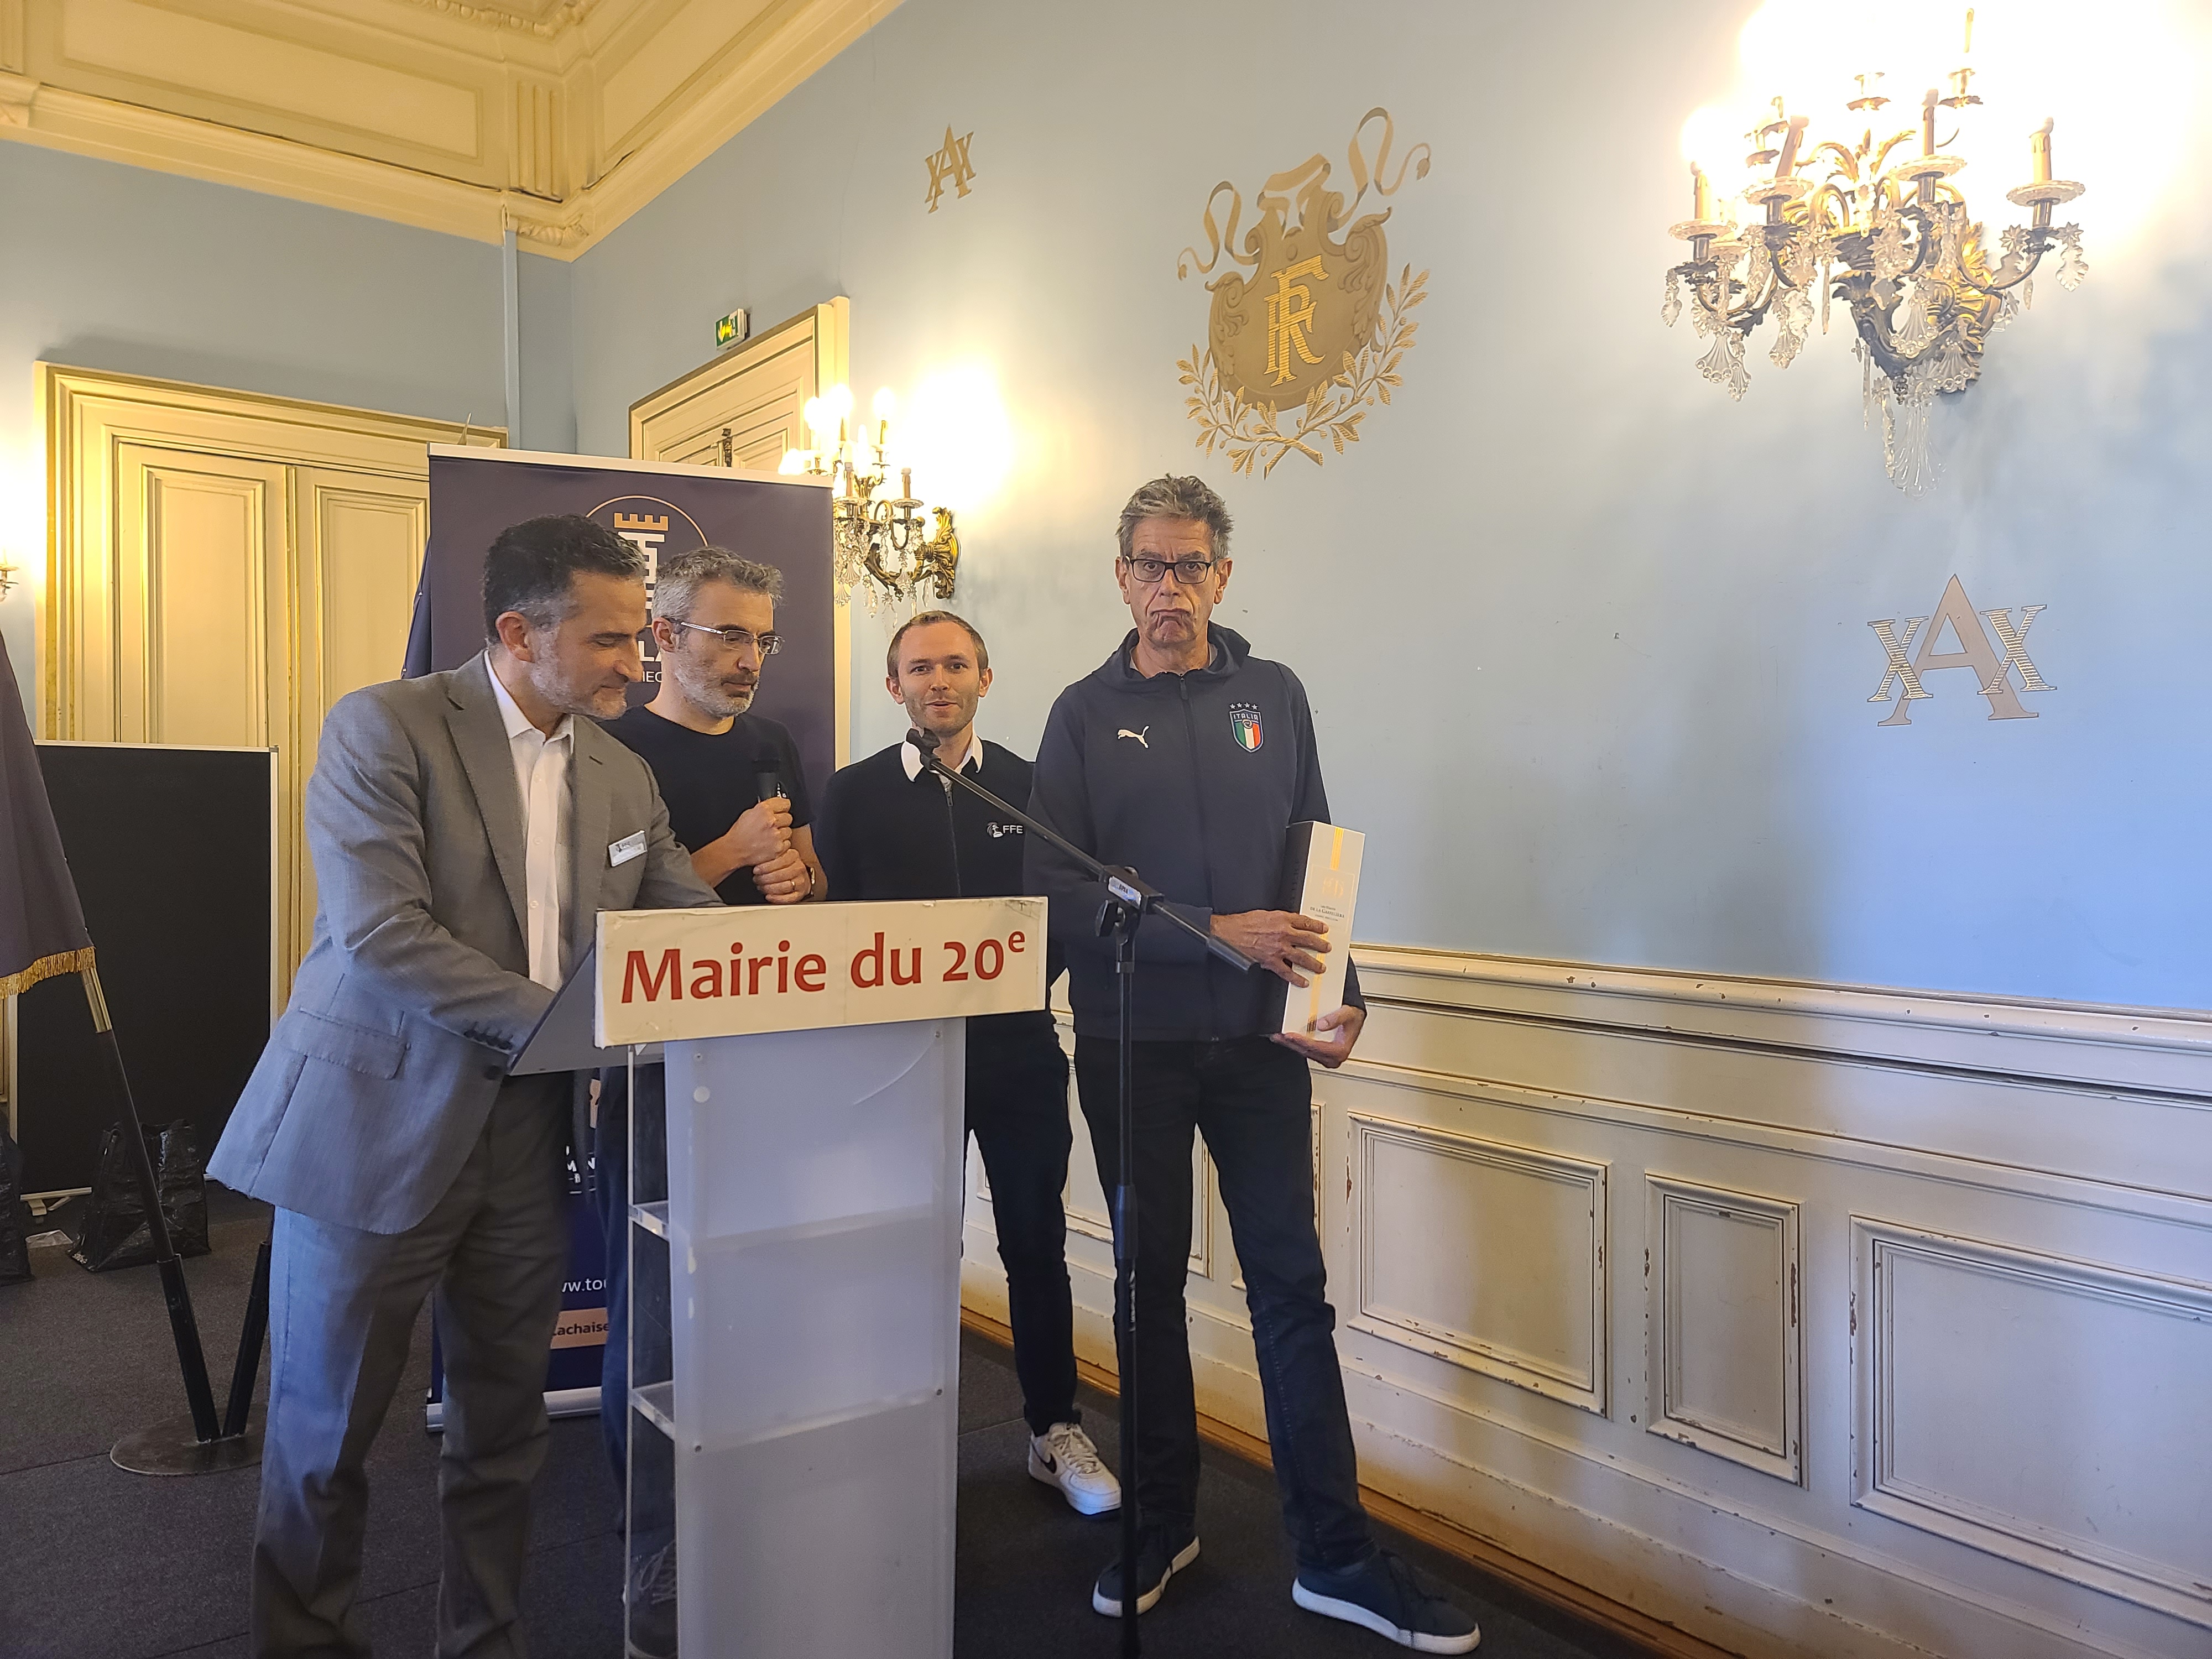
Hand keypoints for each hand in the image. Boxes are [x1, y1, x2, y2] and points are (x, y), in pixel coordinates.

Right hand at [715, 796, 792, 869]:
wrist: (735, 850)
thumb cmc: (739, 833)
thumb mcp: (749, 813)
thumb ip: (765, 809)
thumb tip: (775, 807)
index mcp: (764, 810)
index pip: (785, 804)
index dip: (782, 808)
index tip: (781, 811)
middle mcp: (771, 821)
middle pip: (788, 818)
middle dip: (781, 821)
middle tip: (772, 827)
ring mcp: (776, 835)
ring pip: (789, 831)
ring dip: (781, 833)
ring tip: (770, 836)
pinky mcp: (778, 848)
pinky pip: (787, 843)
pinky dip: (781, 844)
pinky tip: (771, 844)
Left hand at [751, 846, 810, 903]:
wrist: (794, 877)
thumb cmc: (780, 866)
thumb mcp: (775, 856)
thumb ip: (769, 854)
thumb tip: (755, 854)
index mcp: (793, 856)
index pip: (781, 861)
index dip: (767, 866)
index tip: (756, 870)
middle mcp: (799, 868)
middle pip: (782, 874)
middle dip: (766, 878)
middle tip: (757, 879)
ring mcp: (800, 881)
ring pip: (785, 886)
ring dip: (770, 888)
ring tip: (762, 887)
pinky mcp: (799, 894)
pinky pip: (789, 898)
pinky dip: (777, 898)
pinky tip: (769, 896)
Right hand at [1210, 909, 1328, 985]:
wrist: (1229, 933)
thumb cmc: (1243, 923)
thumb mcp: (1265, 914)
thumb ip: (1279, 919)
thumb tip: (1289, 923)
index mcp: (1282, 919)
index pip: (1305, 922)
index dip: (1317, 926)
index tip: (1323, 929)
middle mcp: (1283, 934)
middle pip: (1308, 939)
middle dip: (1320, 945)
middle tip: (1327, 948)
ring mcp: (1279, 949)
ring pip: (1302, 957)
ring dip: (1313, 963)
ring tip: (1321, 967)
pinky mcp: (1271, 961)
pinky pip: (1287, 971)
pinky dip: (1296, 978)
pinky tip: (1303, 981)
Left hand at [1273, 1003, 1364, 1068]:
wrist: (1355, 1017)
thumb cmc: (1352, 1017)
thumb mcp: (1348, 1013)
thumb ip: (1335, 1018)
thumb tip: (1321, 1025)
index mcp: (1341, 1050)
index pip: (1317, 1048)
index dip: (1303, 1041)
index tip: (1292, 1035)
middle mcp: (1333, 1057)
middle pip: (1308, 1052)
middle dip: (1293, 1043)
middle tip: (1282, 1036)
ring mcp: (1327, 1057)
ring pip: (1305, 1052)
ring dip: (1292, 1044)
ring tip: (1280, 1037)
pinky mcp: (1321, 1054)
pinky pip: (1306, 1050)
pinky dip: (1295, 1044)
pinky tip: (1287, 1038)